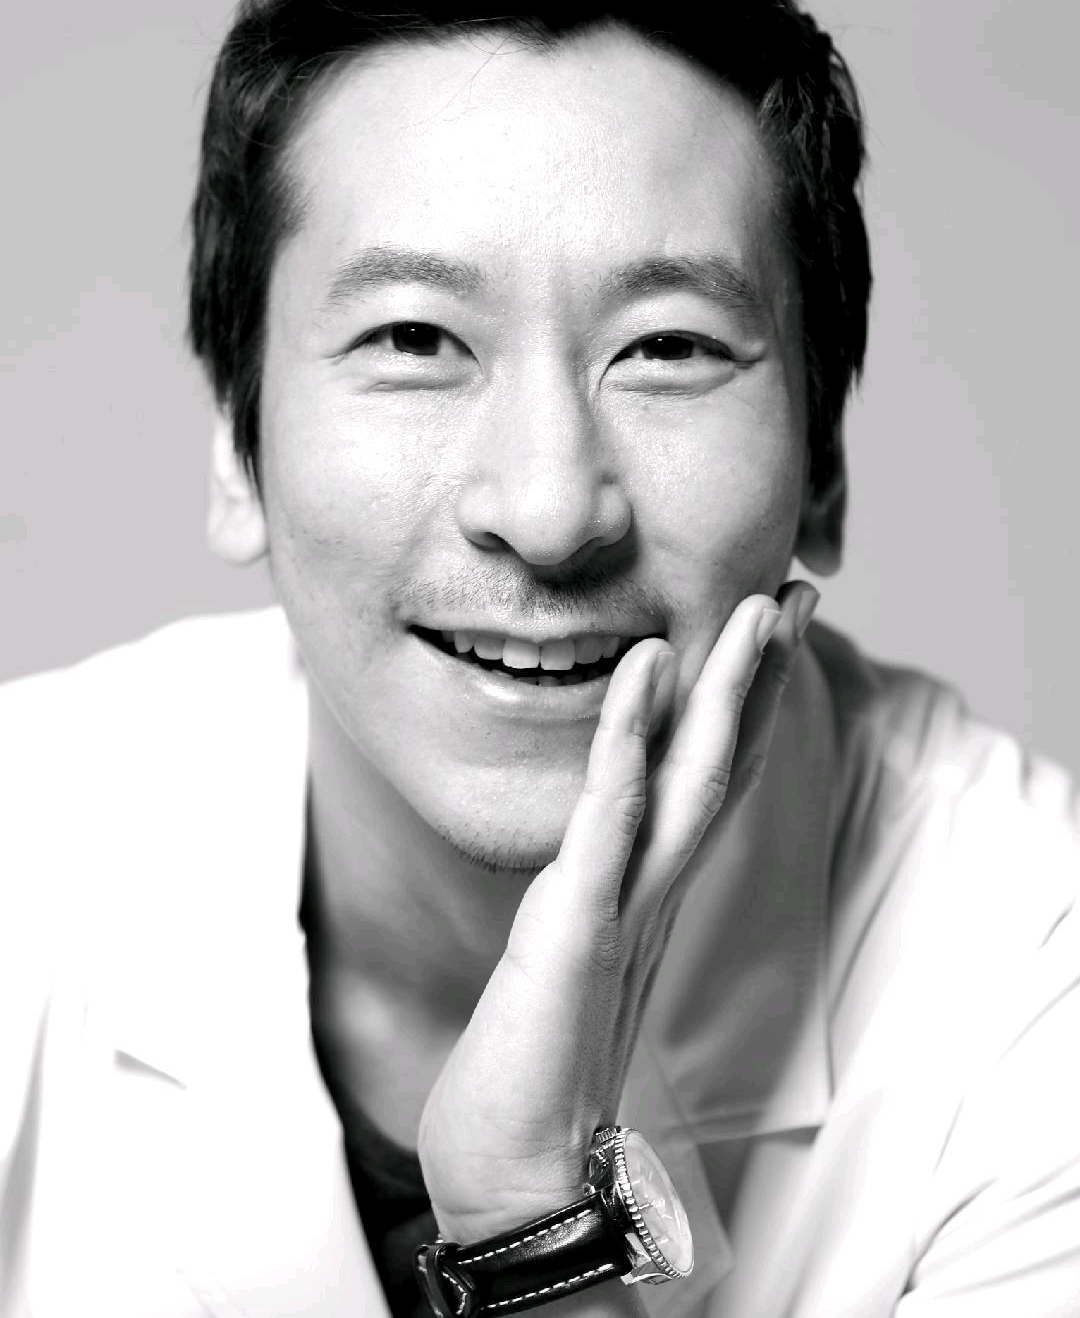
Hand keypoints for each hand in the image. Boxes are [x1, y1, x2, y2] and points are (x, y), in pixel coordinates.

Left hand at [417, 580, 818, 1243]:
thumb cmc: (530, 1069)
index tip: (765, 632)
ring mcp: (621, 913)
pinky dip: (627, 745)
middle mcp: (651, 897)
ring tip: (742, 613)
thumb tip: (597, 862)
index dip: (742, 707)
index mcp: (647, 896)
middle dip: (755, 681)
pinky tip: (644, 678)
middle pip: (718, 770)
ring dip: (718, 696)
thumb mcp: (566, 960)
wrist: (513, 1177)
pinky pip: (606, 824)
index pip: (707, 783)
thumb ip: (593, 907)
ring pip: (684, 786)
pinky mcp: (574, 933)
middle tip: (788, 596)